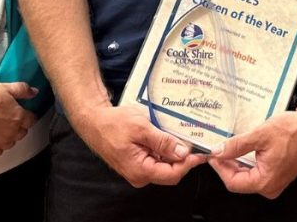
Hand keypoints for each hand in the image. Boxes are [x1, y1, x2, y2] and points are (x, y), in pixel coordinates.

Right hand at [0, 81, 37, 156]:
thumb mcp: (6, 88)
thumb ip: (23, 90)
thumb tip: (34, 92)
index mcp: (19, 117)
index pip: (31, 120)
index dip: (28, 116)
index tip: (23, 114)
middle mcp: (12, 132)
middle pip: (22, 133)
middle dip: (18, 127)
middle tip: (10, 121)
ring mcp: (0, 142)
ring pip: (10, 143)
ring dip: (8, 137)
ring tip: (0, 130)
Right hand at [72, 103, 204, 187]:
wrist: (94, 121)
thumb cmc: (114, 124)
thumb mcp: (141, 128)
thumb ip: (163, 141)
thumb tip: (183, 152)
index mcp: (140, 170)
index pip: (172, 174)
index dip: (190, 164)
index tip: (202, 152)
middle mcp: (140, 175)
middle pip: (170, 172)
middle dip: (185, 158)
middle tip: (198, 142)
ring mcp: (138, 169)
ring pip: (165, 165)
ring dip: (175, 152)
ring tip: (186, 137)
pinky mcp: (138, 162)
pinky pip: (157, 159)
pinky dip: (166, 149)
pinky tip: (171, 137)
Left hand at [207, 103, 296, 197]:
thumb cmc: (294, 130)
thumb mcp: (260, 135)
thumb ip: (236, 145)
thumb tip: (218, 151)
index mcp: (266, 182)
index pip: (233, 182)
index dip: (219, 167)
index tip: (212, 153)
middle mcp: (271, 186)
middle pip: (239, 180)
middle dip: (227, 164)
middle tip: (217, 148)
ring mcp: (275, 180)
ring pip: (247, 174)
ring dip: (236, 161)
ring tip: (229, 146)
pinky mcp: (278, 172)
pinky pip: (257, 170)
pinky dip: (247, 160)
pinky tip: (242, 147)